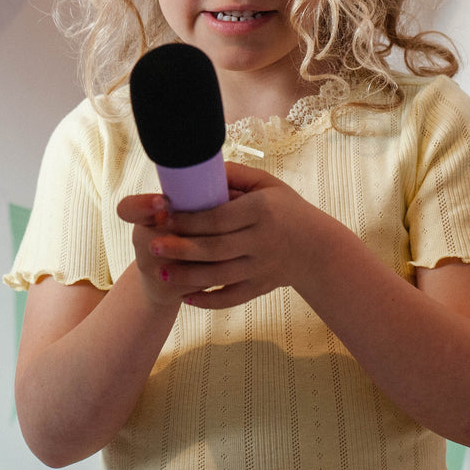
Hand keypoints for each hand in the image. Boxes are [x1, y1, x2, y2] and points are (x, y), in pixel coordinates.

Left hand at [128, 161, 329, 309]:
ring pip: (219, 276)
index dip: (188, 220)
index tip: (163, 218)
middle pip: (215, 248)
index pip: (218, 218)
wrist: (317, 248)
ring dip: (187, 277)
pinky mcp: (261, 288)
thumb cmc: (285, 208)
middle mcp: (262, 241)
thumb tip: (200, 169)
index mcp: (261, 211)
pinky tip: (186, 297)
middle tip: (152, 246)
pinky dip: (208, 300)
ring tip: (160, 273)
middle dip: (181, 248)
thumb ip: (235, 174)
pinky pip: (231, 297)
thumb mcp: (267, 183)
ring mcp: (262, 267)